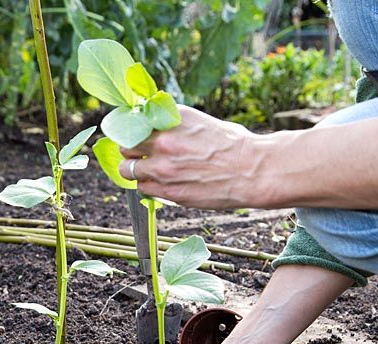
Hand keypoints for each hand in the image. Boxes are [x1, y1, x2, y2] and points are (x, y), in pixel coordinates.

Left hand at [118, 105, 259, 209]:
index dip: (133, 130)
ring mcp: (163, 167)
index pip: (133, 121)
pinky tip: (161, 183)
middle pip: (124, 146)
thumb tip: (151, 125)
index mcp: (172, 118)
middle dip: (131, 151)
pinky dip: (147, 186)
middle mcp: (163, 140)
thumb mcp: (200, 122)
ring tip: (151, 172)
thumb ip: (173, 124)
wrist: (253, 171)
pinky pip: (142, 188)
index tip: (135, 135)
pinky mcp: (169, 191)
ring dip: (137, 171)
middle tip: (140, 155)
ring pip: (128, 170)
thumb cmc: (233, 145)